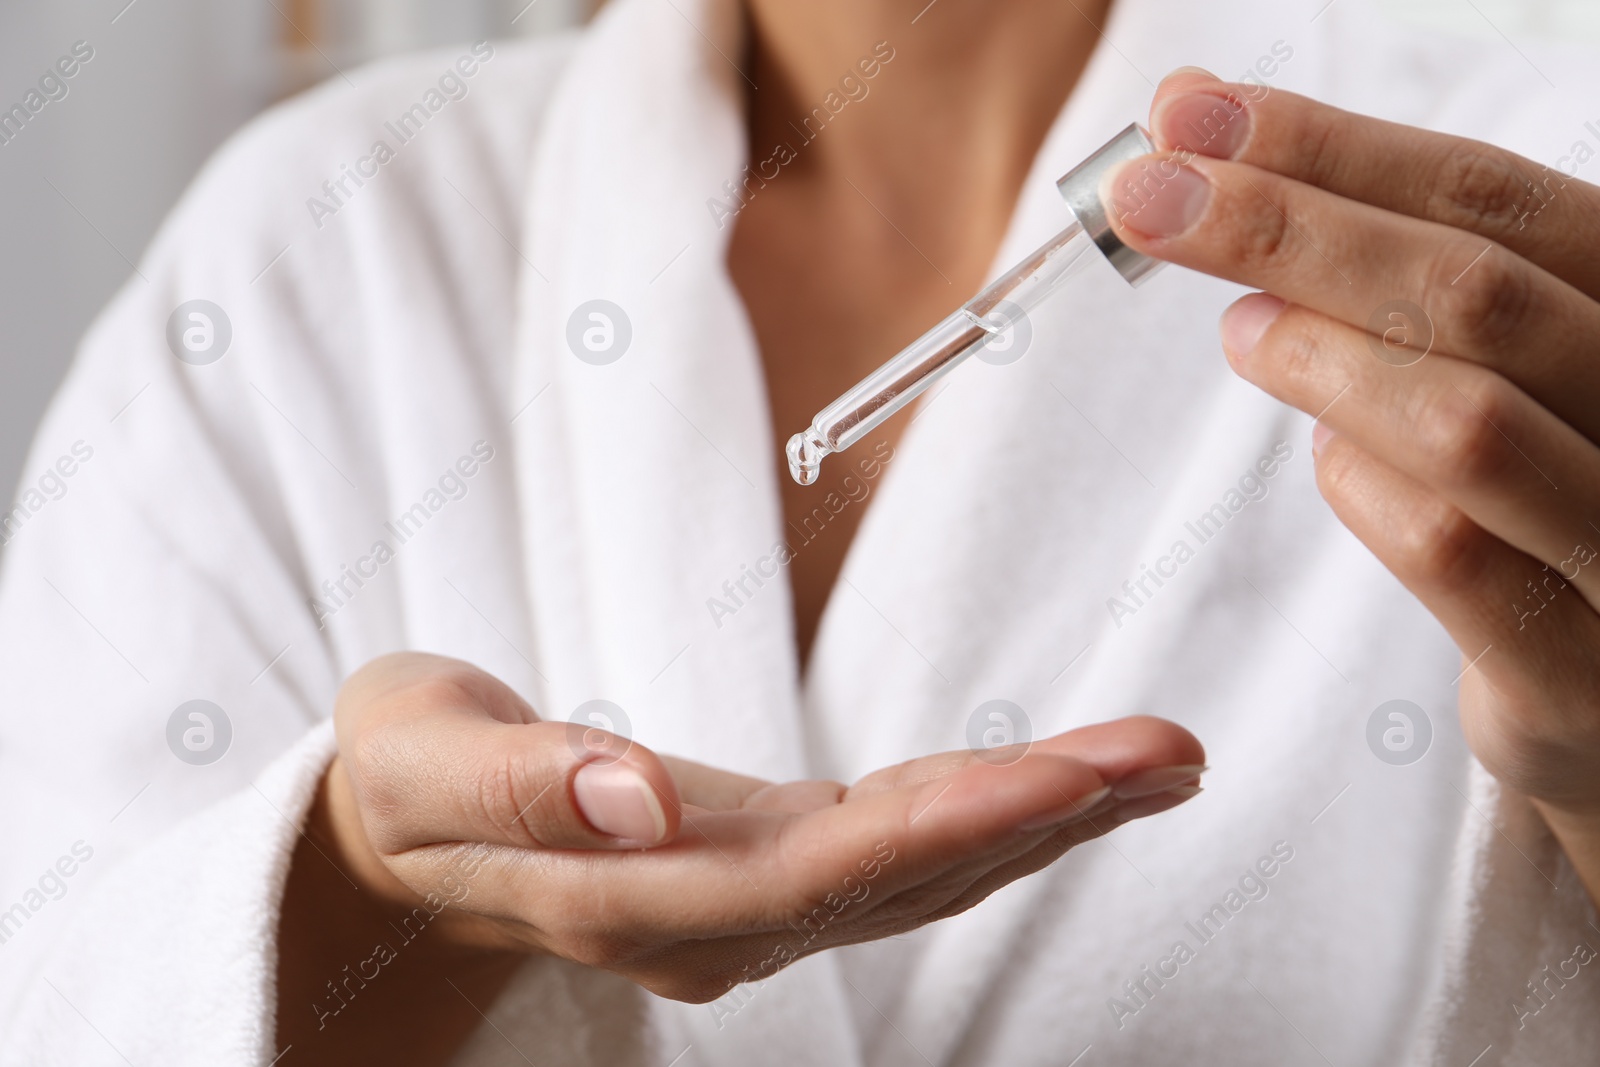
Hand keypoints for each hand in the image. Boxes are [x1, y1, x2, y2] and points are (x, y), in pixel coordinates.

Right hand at [315, 653, 1201, 1004]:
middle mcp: (714, 917)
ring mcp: (748, 904)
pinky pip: (900, 852)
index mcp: (635, 890)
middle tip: (1172, 757)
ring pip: (921, 873)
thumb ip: (523, 782)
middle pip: (904, 878)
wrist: (399, 849)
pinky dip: (993, 817)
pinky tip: (1067, 787)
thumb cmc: (402, 788)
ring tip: (1162, 763)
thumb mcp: (419, 760)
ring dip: (1047, 822)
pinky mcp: (766, 870)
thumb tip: (638, 791)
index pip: (819, 869)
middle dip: (1045, 820)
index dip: (950, 827)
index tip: (1070, 777)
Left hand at [1105, 70, 1599, 896]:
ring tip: (1239, 330)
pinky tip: (1325, 454)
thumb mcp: (1503, 352)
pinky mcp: (1574, 665)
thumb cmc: (1543, 489)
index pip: (1489, 195)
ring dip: (1319, 357)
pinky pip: (1449, 553)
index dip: (1330, 149)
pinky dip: (1359, 486)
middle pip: (1473, 289)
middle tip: (1150, 195)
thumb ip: (1394, 266)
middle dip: (1286, 229)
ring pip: (1464, 421)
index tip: (1191, 116)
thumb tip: (1211, 151)